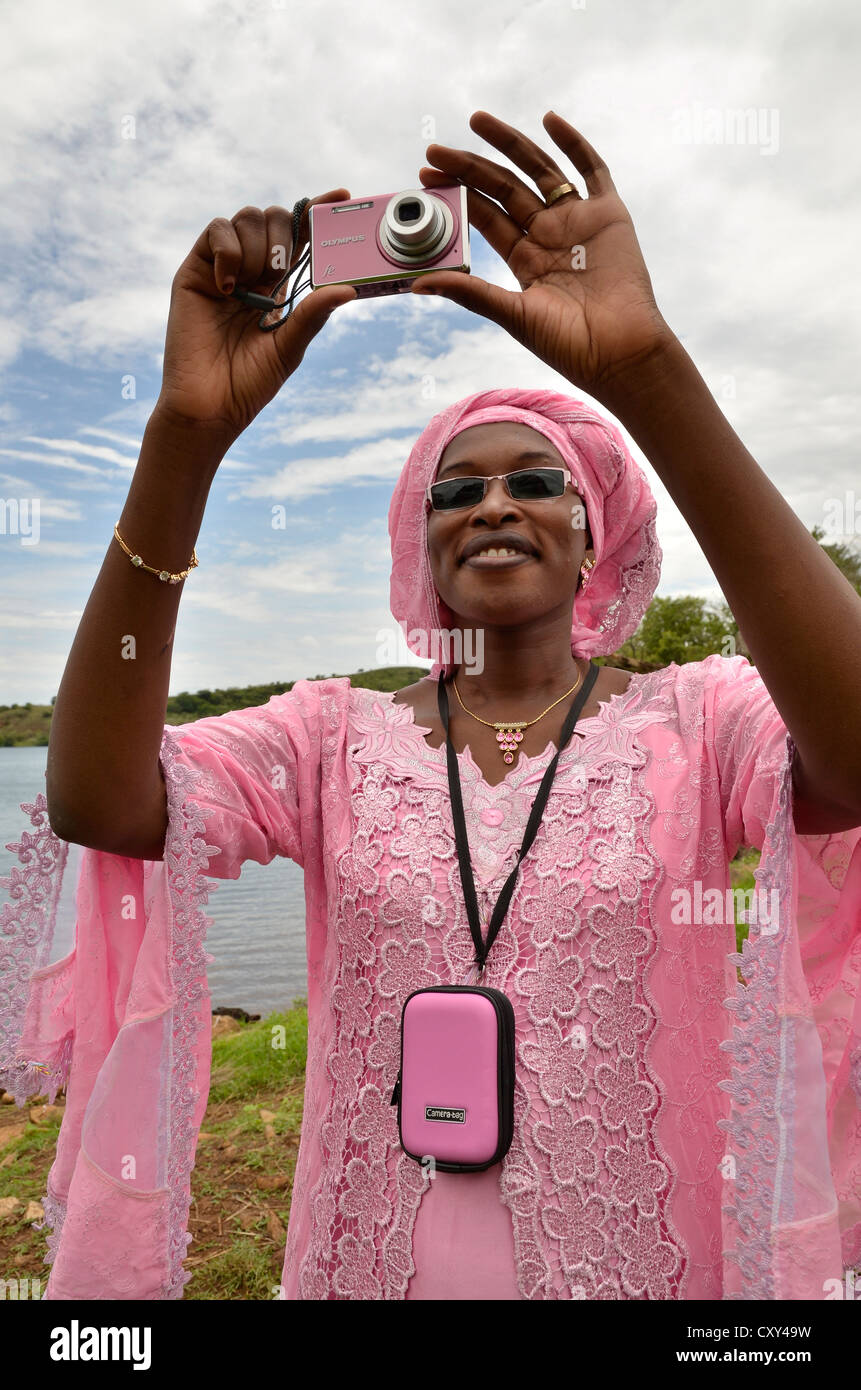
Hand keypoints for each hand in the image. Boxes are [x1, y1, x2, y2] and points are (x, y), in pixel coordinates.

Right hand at [155, 193, 356, 442]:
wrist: (210, 404)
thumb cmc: (250, 383)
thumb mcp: (290, 346)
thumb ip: (313, 314)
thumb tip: (348, 288)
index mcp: (278, 285)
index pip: (300, 238)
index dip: (317, 213)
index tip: (342, 197)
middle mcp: (251, 270)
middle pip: (274, 218)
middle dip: (285, 236)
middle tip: (280, 275)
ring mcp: (222, 267)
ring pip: (247, 218)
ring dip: (258, 247)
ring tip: (251, 291)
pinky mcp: (195, 270)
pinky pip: (216, 231)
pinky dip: (229, 250)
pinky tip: (229, 287)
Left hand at [412, 112, 674, 402]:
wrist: (619, 352)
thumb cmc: (568, 345)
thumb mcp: (512, 315)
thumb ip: (470, 292)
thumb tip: (417, 283)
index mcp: (524, 259)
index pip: (485, 215)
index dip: (457, 194)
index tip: (425, 175)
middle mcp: (548, 234)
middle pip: (504, 188)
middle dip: (470, 166)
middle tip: (436, 148)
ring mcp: (578, 221)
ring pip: (539, 170)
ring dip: (509, 144)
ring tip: (477, 122)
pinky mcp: (609, 214)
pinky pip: (592, 169)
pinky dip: (573, 143)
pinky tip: (549, 120)